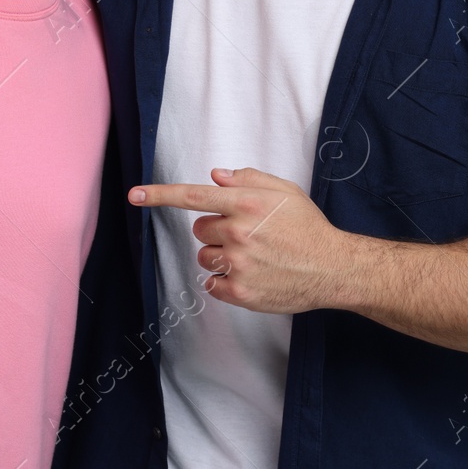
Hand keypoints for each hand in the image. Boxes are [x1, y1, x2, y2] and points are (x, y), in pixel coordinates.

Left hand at [129, 167, 348, 313]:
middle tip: (246, 234)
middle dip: (215, 230)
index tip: (134, 195)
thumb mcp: (284, 191)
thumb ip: (247, 179)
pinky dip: (225, 282)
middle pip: (199, 229)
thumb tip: (215, 176)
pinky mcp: (240, 293)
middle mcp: (237, 233)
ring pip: (204, 257)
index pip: (192, 196)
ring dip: (219, 256)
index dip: (159, 195)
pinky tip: (250, 276)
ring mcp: (238, 265)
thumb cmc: (308, 226)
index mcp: (245, 204)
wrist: (333, 267)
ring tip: (251, 257)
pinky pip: (212, 284)